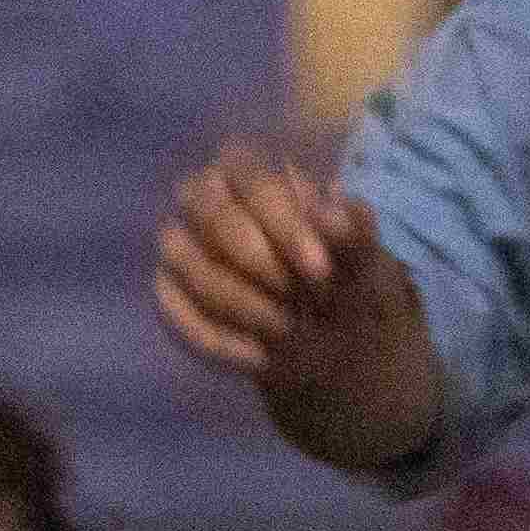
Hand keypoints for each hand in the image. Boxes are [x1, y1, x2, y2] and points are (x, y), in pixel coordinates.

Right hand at [154, 147, 401, 385]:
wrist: (323, 337)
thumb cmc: (339, 281)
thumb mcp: (362, 263)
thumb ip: (351, 234)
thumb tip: (329, 208)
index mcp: (249, 173)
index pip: (251, 179)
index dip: (284, 224)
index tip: (321, 270)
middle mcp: (202, 198)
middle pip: (212, 217)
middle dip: (262, 266)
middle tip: (304, 303)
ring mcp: (178, 245)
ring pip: (191, 268)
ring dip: (244, 307)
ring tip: (289, 332)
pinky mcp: (167, 292)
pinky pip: (174, 314)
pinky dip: (218, 342)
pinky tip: (259, 358)